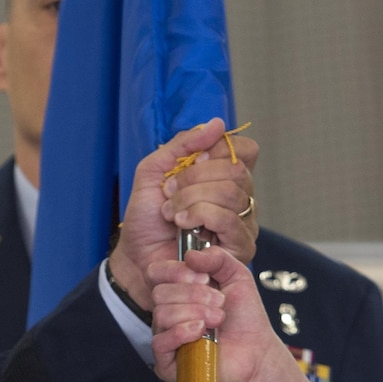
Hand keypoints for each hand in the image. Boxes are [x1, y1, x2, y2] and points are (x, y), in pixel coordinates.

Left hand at [108, 119, 260, 311]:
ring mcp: (244, 223)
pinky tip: (183, 226)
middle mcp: (241, 198)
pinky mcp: (240, 247)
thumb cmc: (147, 219)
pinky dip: (199, 215)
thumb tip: (217, 124)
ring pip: (231, 193)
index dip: (217, 150)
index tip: (190, 163)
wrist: (137, 257)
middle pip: (236, 170)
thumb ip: (184, 145)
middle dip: (194, 177)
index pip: (245, 150)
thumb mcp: (155, 171)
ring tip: (171, 213)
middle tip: (169, 193)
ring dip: (191, 198)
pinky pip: (228, 219)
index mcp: (225, 176)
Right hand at [147, 246, 281, 381]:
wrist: (257, 351)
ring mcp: (165, 336)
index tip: (205, 278)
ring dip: (196, 313)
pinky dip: (182, 332)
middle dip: (195, 295)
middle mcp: (167, 312)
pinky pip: (160, 342)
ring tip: (218, 320)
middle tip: (220, 303)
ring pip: (162, 314)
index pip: (156, 272)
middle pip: (160, 293)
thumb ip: (217, 257)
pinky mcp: (166, 362)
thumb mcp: (237, 276)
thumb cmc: (245, 317)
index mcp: (177, 290)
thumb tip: (190, 256)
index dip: (177, 271)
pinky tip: (201, 332)